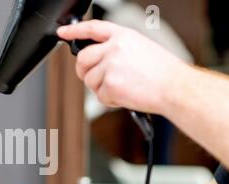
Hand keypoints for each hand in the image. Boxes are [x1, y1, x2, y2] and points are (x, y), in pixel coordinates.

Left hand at [57, 20, 189, 114]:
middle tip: (95, 78)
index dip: (74, 30)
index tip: (63, 32)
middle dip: (84, 71)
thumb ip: (117, 49)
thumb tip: (98, 59)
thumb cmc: (163, 71)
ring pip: (90, 80)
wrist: (175, 88)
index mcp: (123, 36)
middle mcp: (114, 48)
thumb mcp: (141, 47)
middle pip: (83, 59)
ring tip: (123, 87)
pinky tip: (126, 96)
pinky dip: (110, 100)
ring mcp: (111, 66)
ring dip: (101, 88)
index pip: (92, 28)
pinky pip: (99, 96)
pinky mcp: (110, 85)